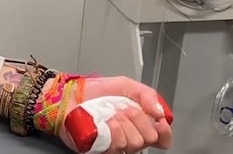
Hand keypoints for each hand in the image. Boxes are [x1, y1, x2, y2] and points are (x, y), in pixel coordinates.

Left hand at [58, 76, 172, 153]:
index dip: (164, 132)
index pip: (162, 138)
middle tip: (124, 109)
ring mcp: (115, 144)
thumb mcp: (125, 84)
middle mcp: (129, 136)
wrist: (68, 94)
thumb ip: (147, 94)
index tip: (159, 121)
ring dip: (123, 124)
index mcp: (138, 123)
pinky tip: (104, 122)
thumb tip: (160, 113)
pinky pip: (115, 147)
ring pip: (133, 144)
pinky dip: (112, 131)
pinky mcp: (101, 149)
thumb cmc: (93, 91)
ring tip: (110, 114)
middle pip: (149, 139)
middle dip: (138, 120)